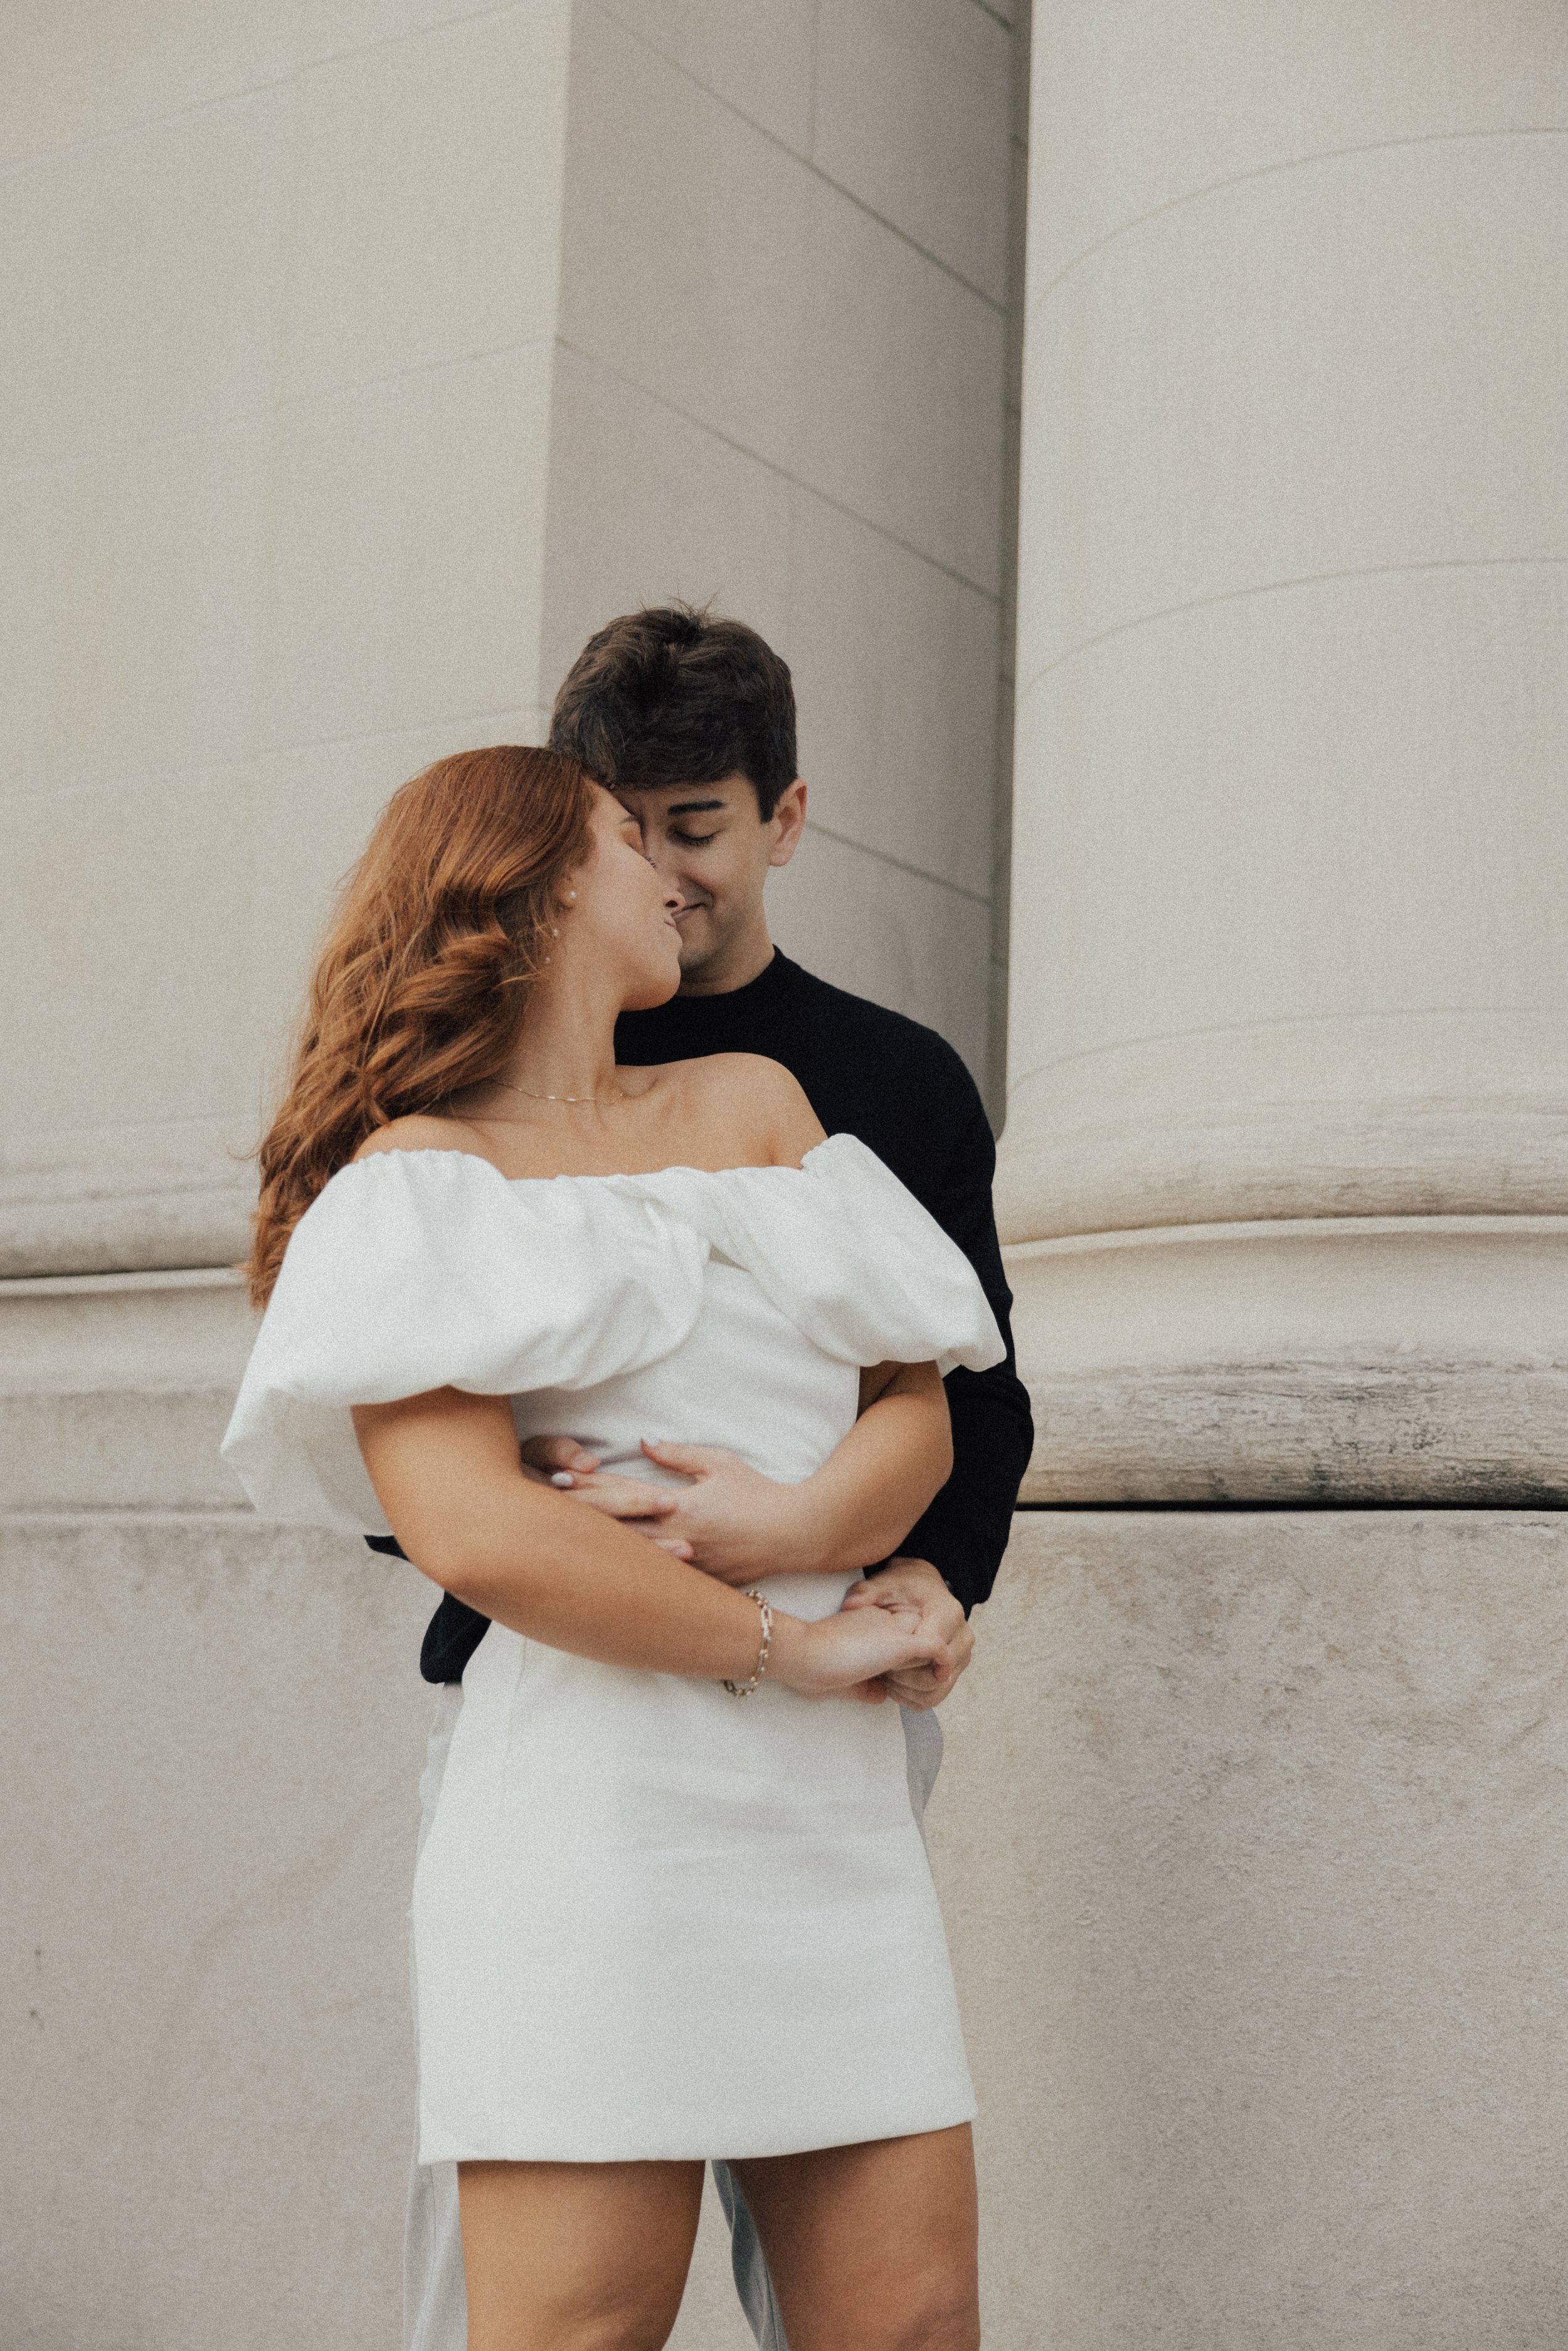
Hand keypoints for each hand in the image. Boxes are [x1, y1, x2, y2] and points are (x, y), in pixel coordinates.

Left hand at [525, 1435, 816, 1583]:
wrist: (795, 1536)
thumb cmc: (759, 1494)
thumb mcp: (720, 1463)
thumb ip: (678, 1455)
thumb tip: (643, 1442)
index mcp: (677, 1506)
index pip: (621, 1494)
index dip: (585, 1486)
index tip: (554, 1479)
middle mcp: (673, 1538)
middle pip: (613, 1529)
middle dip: (576, 1519)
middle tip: (538, 1510)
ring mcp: (680, 1565)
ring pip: (626, 1559)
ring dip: (593, 1548)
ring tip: (557, 1542)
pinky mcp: (690, 1582)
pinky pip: (650, 1580)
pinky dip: (623, 1575)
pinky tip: (598, 1577)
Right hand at [770, 1593, 950, 1703]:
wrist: (799, 1653)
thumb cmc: (808, 1666)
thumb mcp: (840, 1676)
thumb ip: (864, 1683)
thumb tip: (881, 1695)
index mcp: (867, 1621)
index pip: (900, 1633)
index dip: (904, 1657)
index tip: (897, 1677)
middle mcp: (883, 1619)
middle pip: (919, 1632)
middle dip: (921, 1659)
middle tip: (916, 1684)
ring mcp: (892, 1629)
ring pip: (931, 1639)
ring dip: (931, 1664)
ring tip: (928, 1683)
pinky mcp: (900, 1644)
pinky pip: (937, 1649)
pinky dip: (942, 1664)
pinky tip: (941, 1677)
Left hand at [839, 1558, 971, 1709]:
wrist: (921, 1592)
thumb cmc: (904, 1589)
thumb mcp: (885, 1584)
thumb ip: (867, 1592)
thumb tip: (852, 1603)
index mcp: (949, 1612)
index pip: (930, 1648)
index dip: (903, 1657)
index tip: (884, 1656)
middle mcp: (963, 1636)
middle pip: (935, 1674)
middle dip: (903, 1675)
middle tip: (882, 1665)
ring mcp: (962, 1656)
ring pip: (935, 1691)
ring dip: (907, 1690)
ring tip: (887, 1675)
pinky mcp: (955, 1672)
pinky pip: (935, 1697)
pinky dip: (912, 1697)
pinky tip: (895, 1683)